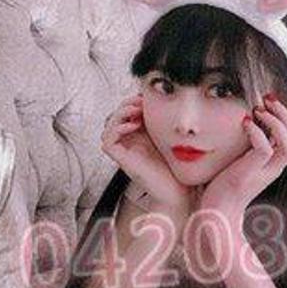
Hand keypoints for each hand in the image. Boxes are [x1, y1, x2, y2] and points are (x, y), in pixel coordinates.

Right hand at [101, 93, 196, 213]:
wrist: (179, 190)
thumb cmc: (178, 165)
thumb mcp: (171, 135)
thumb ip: (165, 121)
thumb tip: (165, 98)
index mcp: (141, 136)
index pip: (128, 112)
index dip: (133, 101)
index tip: (147, 97)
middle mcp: (130, 142)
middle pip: (116, 115)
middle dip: (126, 104)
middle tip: (140, 101)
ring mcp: (125, 151)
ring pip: (108, 125)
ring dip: (120, 113)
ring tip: (136, 111)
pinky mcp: (122, 160)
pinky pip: (107, 140)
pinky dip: (116, 128)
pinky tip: (133, 125)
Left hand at [200, 97, 286, 214]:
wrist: (215, 211)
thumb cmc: (224, 182)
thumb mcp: (240, 157)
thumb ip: (247, 142)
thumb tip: (247, 117)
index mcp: (274, 163)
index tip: (279, 96)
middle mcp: (274, 168)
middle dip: (286, 116)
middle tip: (269, 99)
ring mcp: (264, 172)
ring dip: (277, 123)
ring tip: (261, 109)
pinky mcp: (250, 174)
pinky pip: (264, 150)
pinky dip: (257, 132)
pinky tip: (246, 122)